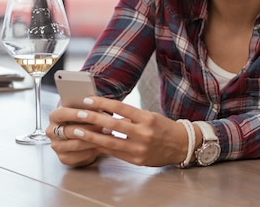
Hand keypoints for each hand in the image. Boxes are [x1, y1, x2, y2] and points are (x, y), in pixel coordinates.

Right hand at [47, 107, 102, 167]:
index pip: (61, 114)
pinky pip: (80, 155)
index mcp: (54, 116)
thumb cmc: (83, 119)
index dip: (74, 114)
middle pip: (69, 131)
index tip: (87, 113)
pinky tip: (103, 145)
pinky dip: (93, 150)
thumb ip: (88, 107)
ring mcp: (57, 146)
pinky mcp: (64, 158)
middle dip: (90, 129)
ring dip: (94, 140)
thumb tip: (99, 103)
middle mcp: (51, 132)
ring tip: (108, 135)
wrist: (82, 134)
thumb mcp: (84, 110)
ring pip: (76, 144)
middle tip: (106, 126)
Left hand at [48, 96, 189, 166]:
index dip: (103, 104)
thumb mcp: (150, 116)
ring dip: (91, 136)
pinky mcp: (137, 160)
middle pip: (113, 125)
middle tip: (78, 114)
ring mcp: (140, 148)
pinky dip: (102, 147)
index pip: (121, 108)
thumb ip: (131, 116)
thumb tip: (106, 113)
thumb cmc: (164, 128)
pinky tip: (91, 143)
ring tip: (78, 131)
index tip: (88, 100)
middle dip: (93, 119)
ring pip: (110, 142)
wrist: (181, 145)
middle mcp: (144, 133)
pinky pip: (115, 153)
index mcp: (147, 118)